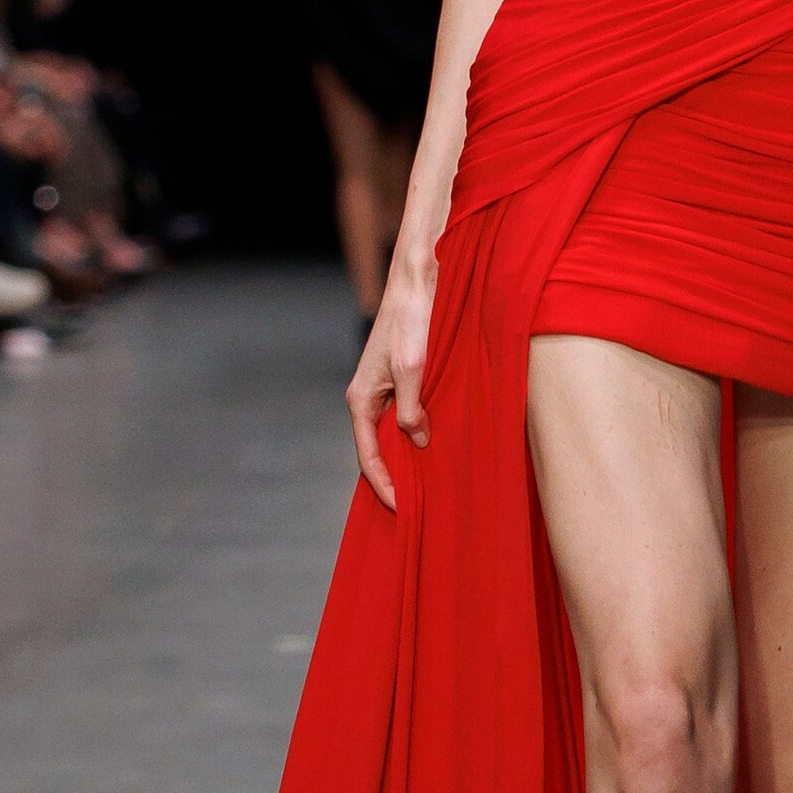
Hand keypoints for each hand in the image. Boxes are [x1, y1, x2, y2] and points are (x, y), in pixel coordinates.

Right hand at [347, 269, 435, 510]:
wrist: (416, 284)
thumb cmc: (411, 322)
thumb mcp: (413, 368)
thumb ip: (411, 408)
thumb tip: (417, 440)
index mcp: (361, 399)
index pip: (368, 456)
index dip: (384, 484)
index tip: (401, 508)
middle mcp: (366, 397)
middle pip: (375, 449)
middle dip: (391, 477)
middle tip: (413, 506)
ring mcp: (380, 389)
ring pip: (389, 434)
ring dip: (403, 458)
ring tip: (424, 484)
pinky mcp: (397, 381)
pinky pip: (401, 417)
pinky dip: (412, 436)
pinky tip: (430, 447)